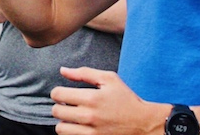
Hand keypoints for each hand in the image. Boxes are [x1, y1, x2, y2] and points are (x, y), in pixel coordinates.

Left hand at [51, 67, 166, 134]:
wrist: (144, 123)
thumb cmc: (126, 99)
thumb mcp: (109, 79)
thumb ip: (83, 73)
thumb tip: (63, 70)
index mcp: (91, 97)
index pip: (57, 94)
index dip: (57, 92)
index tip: (63, 94)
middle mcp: (90, 116)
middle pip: (56, 112)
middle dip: (59, 107)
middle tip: (67, 106)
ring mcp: (92, 132)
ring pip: (60, 129)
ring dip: (64, 122)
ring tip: (73, 118)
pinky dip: (71, 133)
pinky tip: (79, 127)